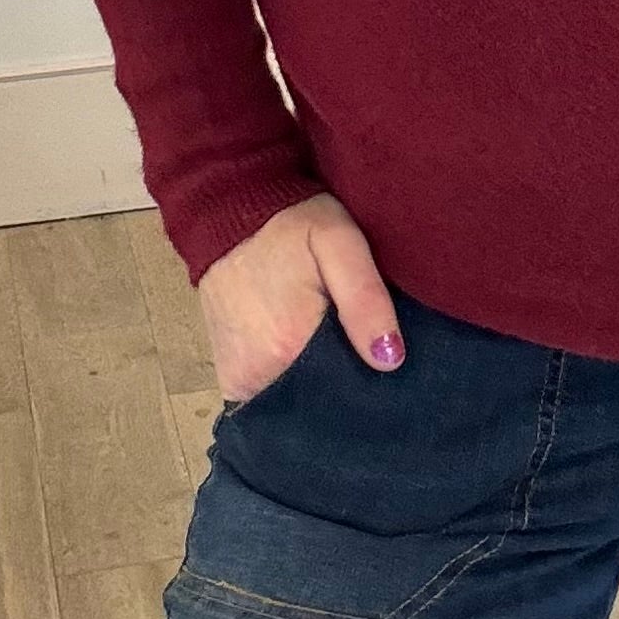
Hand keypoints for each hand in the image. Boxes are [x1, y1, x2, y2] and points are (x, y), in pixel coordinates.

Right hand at [197, 192, 405, 402]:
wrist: (229, 211)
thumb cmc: (291, 224)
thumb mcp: (340, 242)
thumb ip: (365, 299)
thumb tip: (390, 360)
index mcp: (288, 349)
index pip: (344, 399)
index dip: (370, 391)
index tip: (390, 378)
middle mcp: (257, 376)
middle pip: (319, 407)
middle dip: (346, 396)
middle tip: (371, 364)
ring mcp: (239, 381)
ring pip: (295, 407)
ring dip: (319, 394)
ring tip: (343, 362)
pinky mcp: (230, 376)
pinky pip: (270, 401)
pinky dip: (293, 392)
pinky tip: (314, 367)